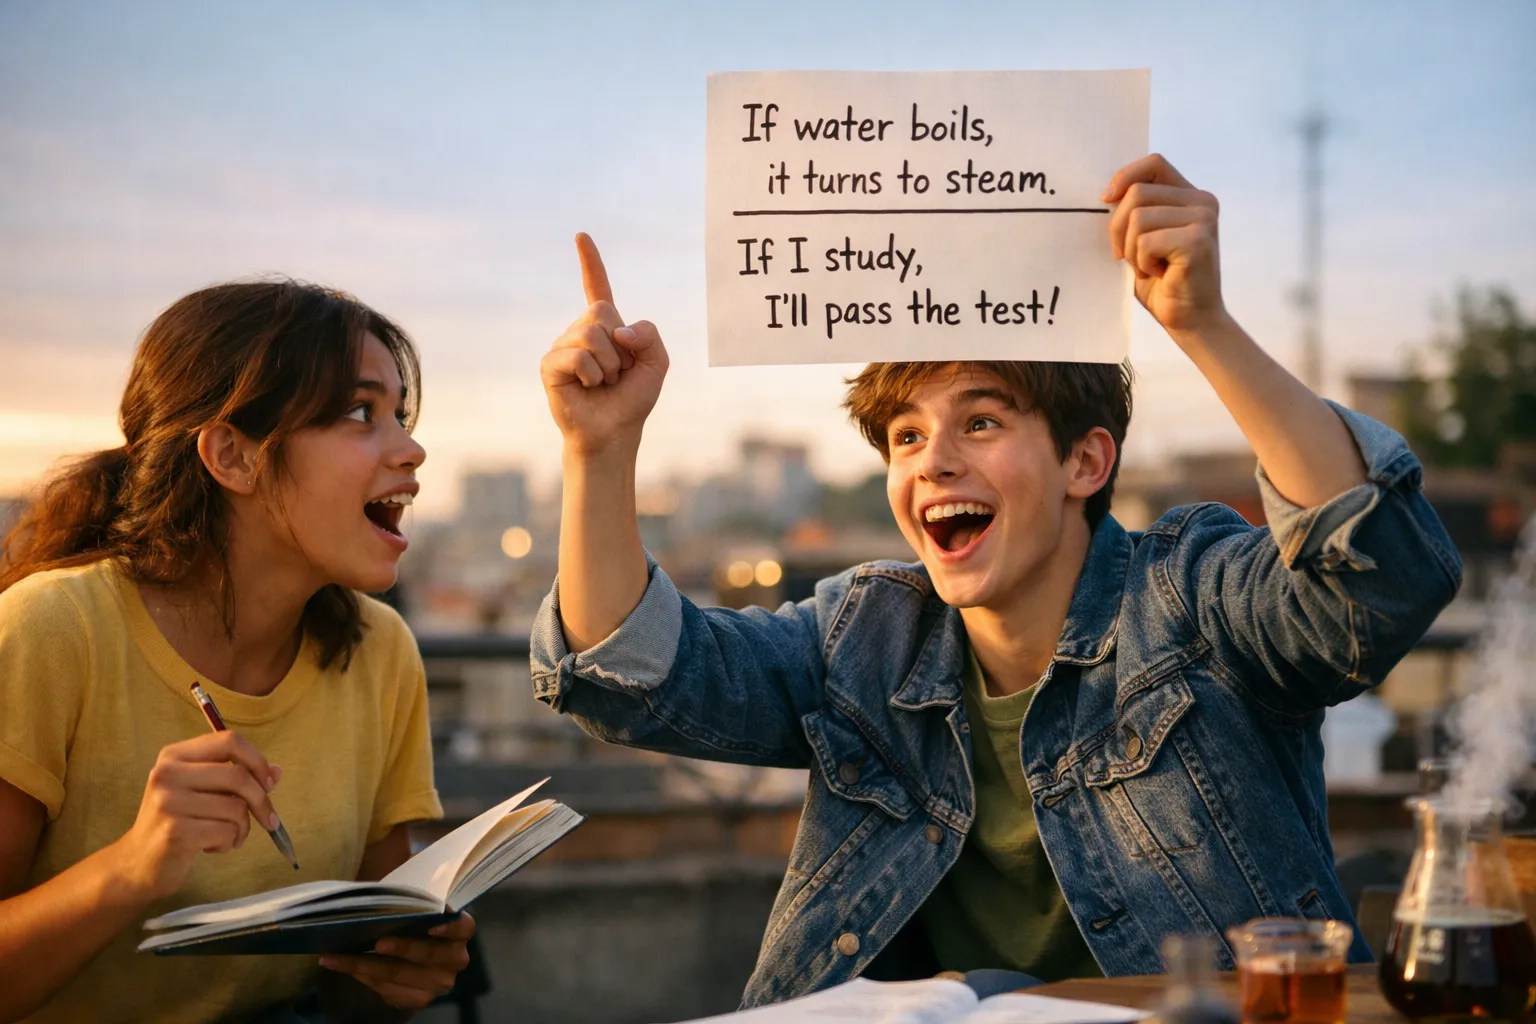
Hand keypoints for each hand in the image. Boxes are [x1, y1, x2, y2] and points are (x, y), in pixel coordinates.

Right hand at [114, 732, 281, 899]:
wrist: (137, 864)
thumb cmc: (178, 823)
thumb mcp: (204, 793)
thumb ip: (238, 779)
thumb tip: (277, 772)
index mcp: (174, 755)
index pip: (229, 741)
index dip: (257, 761)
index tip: (269, 784)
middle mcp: (167, 773)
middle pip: (238, 776)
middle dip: (261, 801)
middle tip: (268, 820)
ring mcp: (168, 802)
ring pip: (236, 808)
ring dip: (241, 828)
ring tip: (224, 836)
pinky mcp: (174, 831)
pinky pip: (227, 831)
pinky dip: (229, 842)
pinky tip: (211, 846)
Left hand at [319, 912, 475, 1010]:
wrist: (413, 958)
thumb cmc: (413, 924)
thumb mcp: (417, 910)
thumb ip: (410, 904)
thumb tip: (377, 893)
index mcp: (460, 932)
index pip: (462, 927)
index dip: (449, 926)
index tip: (433, 922)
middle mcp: (455, 960)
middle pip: (426, 954)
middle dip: (401, 948)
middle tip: (377, 942)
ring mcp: (438, 983)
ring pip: (398, 974)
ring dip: (364, 964)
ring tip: (337, 957)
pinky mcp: (419, 1000)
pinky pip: (388, 990)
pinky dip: (363, 977)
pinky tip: (345, 967)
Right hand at [540, 233, 668, 457]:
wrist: (614, 433)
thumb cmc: (633, 399)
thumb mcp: (657, 363)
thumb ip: (649, 335)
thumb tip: (618, 330)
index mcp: (607, 326)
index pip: (598, 288)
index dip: (590, 263)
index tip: (581, 236)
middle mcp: (580, 331)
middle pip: (601, 312)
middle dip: (620, 346)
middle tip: (618, 373)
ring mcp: (563, 345)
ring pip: (590, 334)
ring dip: (609, 365)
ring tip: (604, 383)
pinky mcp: (550, 364)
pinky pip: (577, 356)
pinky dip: (592, 375)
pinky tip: (588, 388)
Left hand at [1103, 154, 1226, 335]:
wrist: (1190, 320)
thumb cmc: (1163, 282)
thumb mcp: (1143, 239)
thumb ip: (1134, 212)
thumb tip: (1106, 194)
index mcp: (1190, 196)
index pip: (1154, 164)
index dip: (1125, 176)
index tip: (1106, 199)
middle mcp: (1202, 201)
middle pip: (1137, 193)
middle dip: (1118, 228)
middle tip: (1126, 257)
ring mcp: (1203, 219)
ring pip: (1138, 218)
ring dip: (1131, 250)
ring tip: (1149, 267)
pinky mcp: (1198, 240)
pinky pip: (1146, 241)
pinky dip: (1142, 262)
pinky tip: (1160, 273)